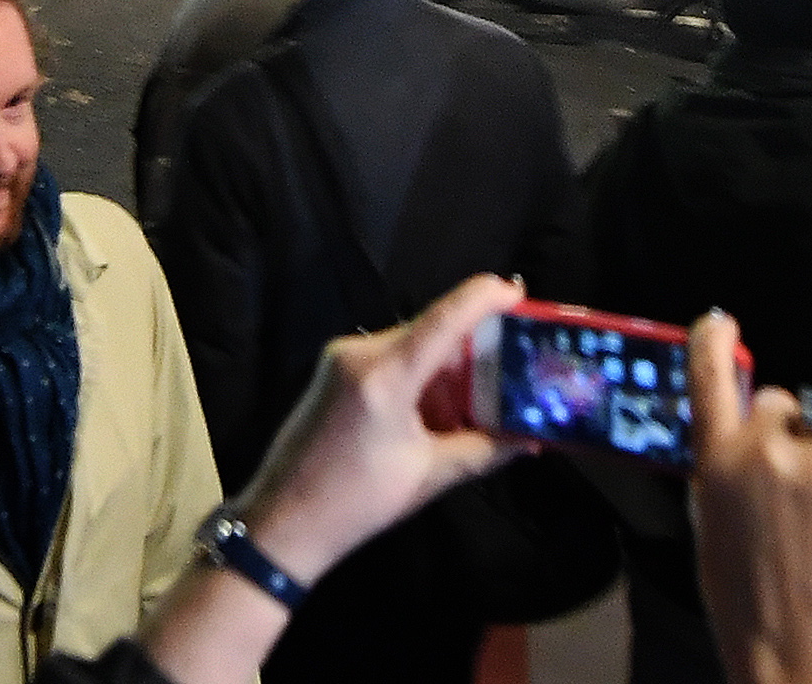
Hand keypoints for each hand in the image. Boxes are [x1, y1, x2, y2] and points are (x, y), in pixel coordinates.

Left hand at [237, 273, 526, 583]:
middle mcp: (361, 352)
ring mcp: (342, 357)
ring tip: (478, 407)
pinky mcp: (333, 369)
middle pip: (433, 331)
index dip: (485, 297)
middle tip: (513, 372)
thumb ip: (483, 449)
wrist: (283, 520)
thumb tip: (528, 438)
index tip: (518, 290)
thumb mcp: (427, 476)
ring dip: (447, 370)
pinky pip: (392, 358)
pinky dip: (421, 378)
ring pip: (414, 345)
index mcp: (386, 375)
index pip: (445, 317)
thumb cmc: (356, 502)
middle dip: (474, 350)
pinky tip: (437, 413)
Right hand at [687, 312, 811, 683]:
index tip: (719, 320)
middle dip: (789, 431)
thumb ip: (726, 470)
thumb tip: (744, 435)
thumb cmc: (748, 596)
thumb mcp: (713, 522)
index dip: (713, 342)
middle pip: (780, 403)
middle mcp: (761, 450)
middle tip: (795, 489)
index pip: (709, 380)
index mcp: (714, 463)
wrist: (795, 648)